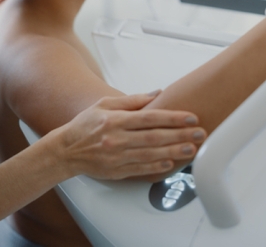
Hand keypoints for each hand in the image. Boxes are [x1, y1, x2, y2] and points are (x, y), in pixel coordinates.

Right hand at [53, 92, 205, 179]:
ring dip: (174, 152)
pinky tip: (171, 163)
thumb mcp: (105, 104)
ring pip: (151, 154)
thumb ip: (132, 100)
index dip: (172, 117)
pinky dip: (158, 166)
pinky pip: (141, 169)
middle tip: (199, 133)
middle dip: (180, 135)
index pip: (150, 117)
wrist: (65, 150)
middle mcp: (116, 139)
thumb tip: (158, 94)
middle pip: (155, 137)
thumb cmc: (85, 125)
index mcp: (115, 120)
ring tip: (192, 148)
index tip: (190, 117)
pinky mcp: (117, 171)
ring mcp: (117, 157)